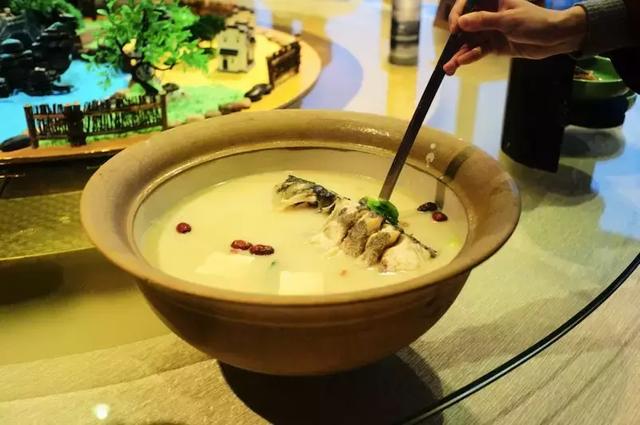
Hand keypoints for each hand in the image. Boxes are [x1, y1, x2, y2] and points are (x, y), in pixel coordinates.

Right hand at [443, 0, 586, 74]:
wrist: (555, 38)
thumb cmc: (535, 21)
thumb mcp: (509, 20)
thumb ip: (484, 21)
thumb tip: (462, 22)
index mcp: (492, 0)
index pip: (468, 2)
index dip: (459, 13)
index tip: (456, 27)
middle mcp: (488, 14)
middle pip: (465, 25)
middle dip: (455, 40)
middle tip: (448, 52)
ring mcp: (490, 30)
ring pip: (469, 41)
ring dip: (459, 54)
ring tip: (449, 67)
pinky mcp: (494, 45)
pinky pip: (478, 51)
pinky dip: (470, 57)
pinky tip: (462, 63)